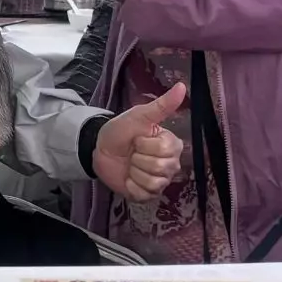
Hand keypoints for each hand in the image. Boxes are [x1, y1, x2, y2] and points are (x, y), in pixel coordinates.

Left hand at [91, 83, 188, 202]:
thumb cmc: (121, 131)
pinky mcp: (148, 195)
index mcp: (172, 145)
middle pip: (160, 168)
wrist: (100, 149)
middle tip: (132, 152)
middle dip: (139, 158)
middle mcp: (171, 165)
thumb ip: (162, 105)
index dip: (145, 144)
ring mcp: (161, 182)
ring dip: (134, 172)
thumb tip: (181, 86)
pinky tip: (127, 178)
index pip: (165, 149)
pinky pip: (144, 194)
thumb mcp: (139, 116)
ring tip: (130, 164)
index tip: (138, 139)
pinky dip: (131, 186)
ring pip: (153, 182)